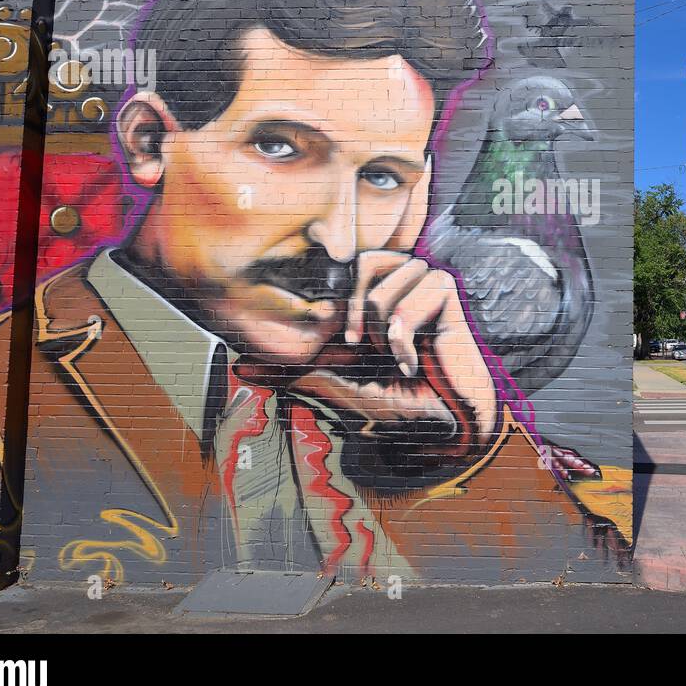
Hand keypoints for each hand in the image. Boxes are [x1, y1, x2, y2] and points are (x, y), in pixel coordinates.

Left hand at [246, 251, 498, 456]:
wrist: (445, 422)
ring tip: (396, 355)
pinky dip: (405, 340)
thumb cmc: (397, 404)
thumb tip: (239, 365)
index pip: (338, 267)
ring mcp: (421, 283)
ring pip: (382, 284)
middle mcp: (395, 281)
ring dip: (383, 331)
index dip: (328, 292)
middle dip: (354, 313)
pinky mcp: (446, 293)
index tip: (338, 336)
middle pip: (358, 263)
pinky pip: (410, 300)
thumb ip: (291, 370)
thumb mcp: (335, 385)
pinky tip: (414, 361)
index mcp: (370, 295)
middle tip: (364, 348)